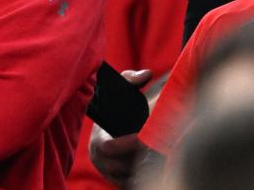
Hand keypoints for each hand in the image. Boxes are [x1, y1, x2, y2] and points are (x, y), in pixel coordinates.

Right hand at [88, 69, 151, 186]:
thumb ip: (130, 79)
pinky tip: (153, 170)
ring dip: (139, 172)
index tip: (142, 137)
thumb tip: (147, 74)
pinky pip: (128, 185)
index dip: (126, 144)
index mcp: (97, 141)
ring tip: (156, 160)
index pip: (107, 148)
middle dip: (137, 159)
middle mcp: (99, 160)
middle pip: (119, 167)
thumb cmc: (116, 109)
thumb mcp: (121, 92)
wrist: (109, 130)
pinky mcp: (116, 183)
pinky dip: (139, 180)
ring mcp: (108, 173)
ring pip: (125, 179)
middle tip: (155, 150)